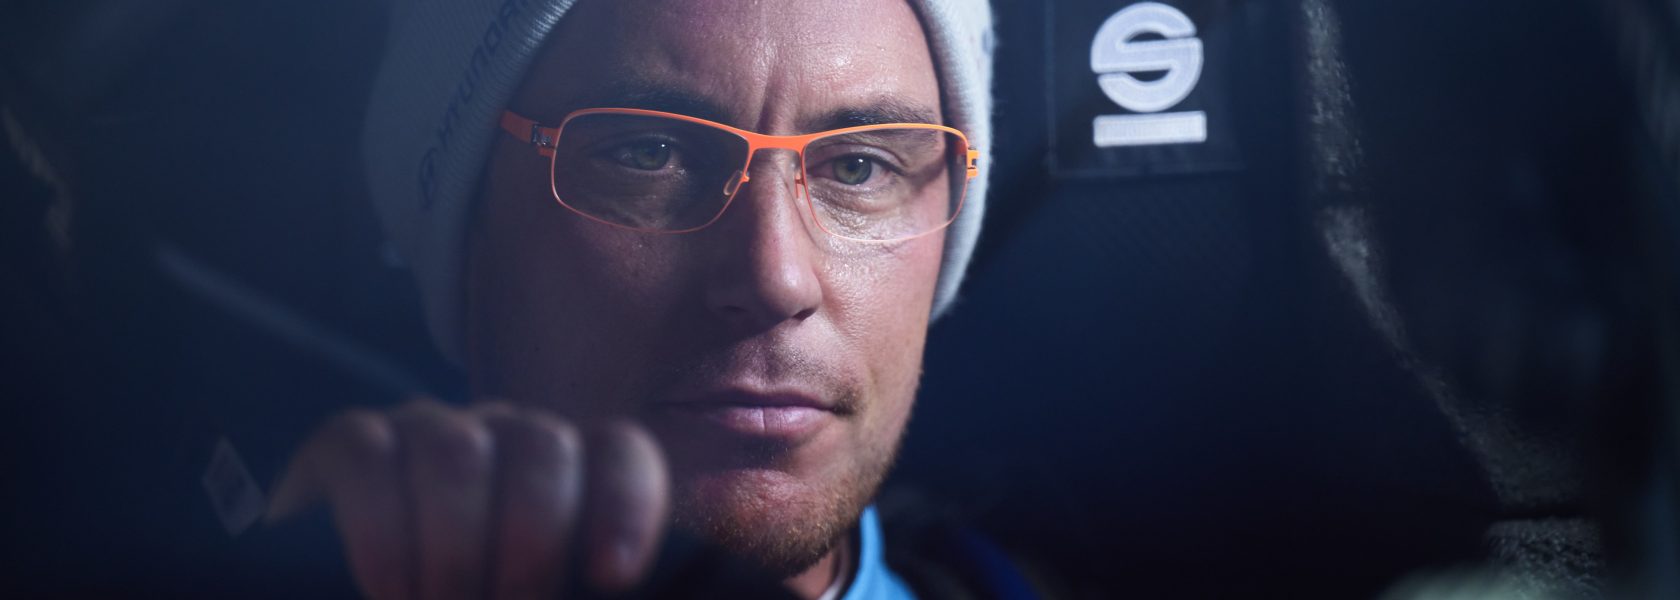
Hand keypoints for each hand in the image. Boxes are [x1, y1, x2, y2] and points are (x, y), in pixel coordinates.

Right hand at [265, 398, 669, 599]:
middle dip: (532, 545)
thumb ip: (572, 593)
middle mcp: (503, 437)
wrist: (346, 596)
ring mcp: (425, 430)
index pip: (619, 452)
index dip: (625, 503)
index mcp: (569, 475)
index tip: (611, 575)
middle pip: (543, 448)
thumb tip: (603, 585)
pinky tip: (389, 591)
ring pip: (459, 453)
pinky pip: (369, 458)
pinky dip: (382, 535)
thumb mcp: (532, 599)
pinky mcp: (346, 443)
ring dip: (455, 551)